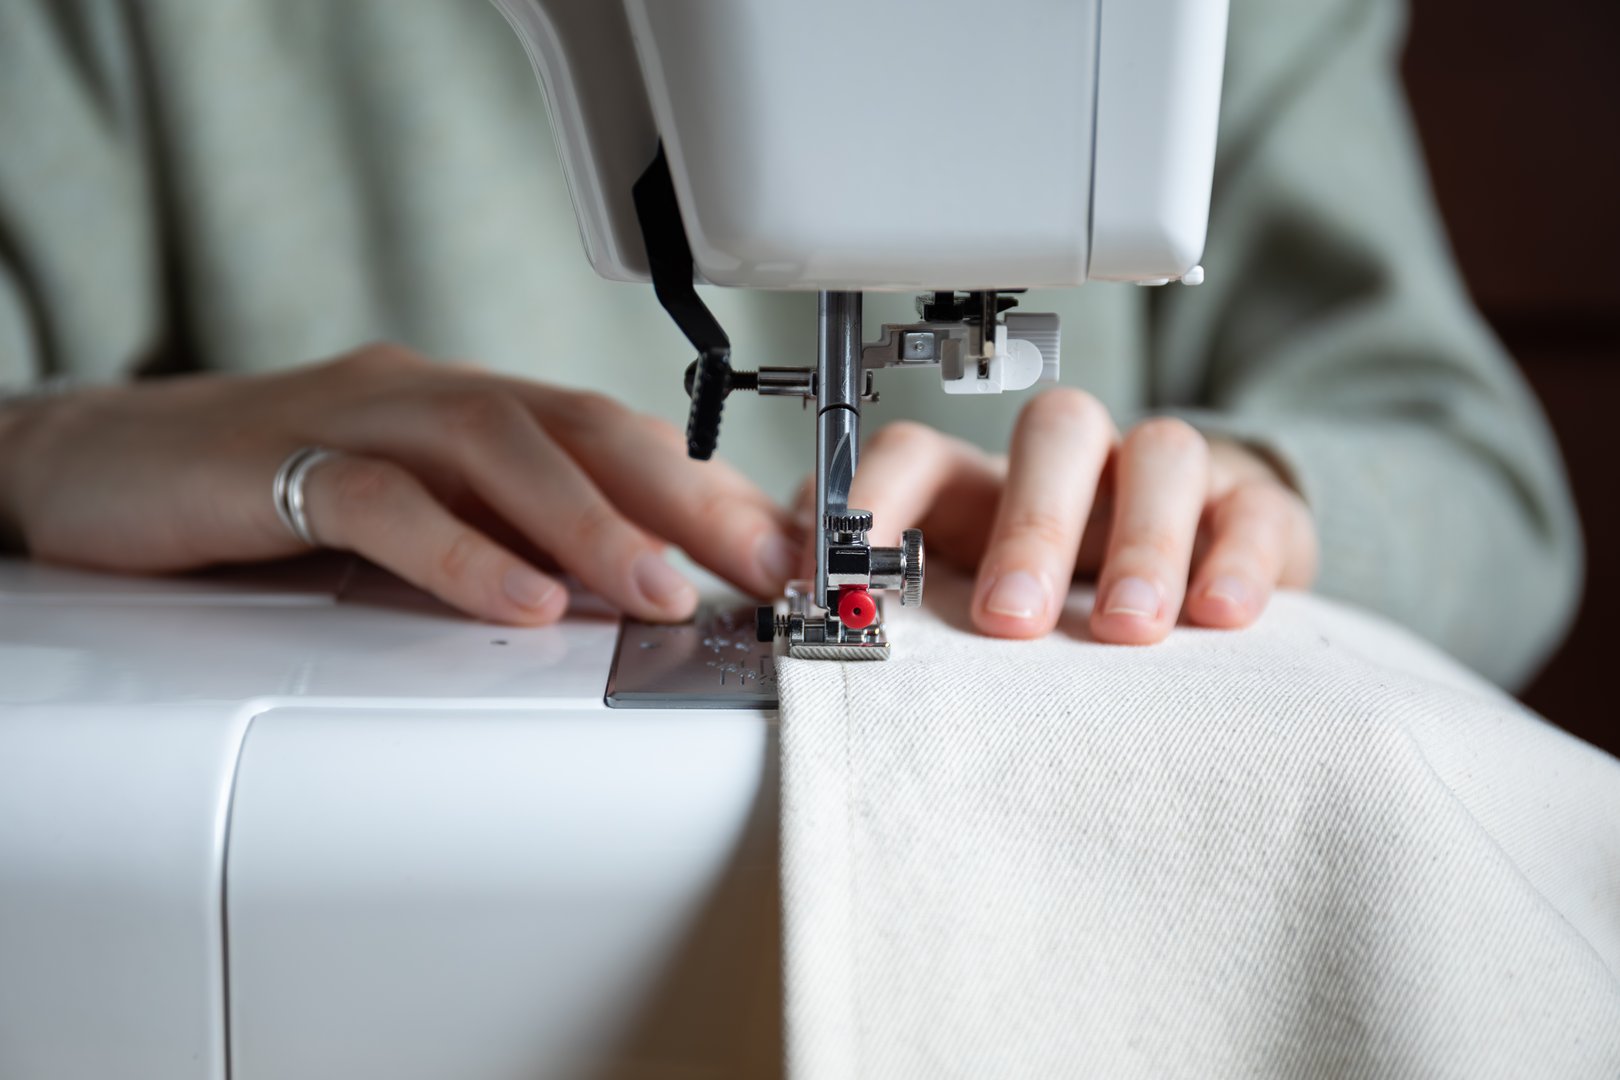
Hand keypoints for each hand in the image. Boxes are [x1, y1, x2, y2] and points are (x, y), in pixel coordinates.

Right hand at [0, 344, 800, 624]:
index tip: (787, 552)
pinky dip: (460, 553)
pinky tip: (522, 602)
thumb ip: (511, 544)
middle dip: (688, 496)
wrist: (102, 467)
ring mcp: (352, 420)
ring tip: (663, 593)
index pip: (616, 436)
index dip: (710, 489)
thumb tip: (635, 597)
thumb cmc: (275, 496)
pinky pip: (382, 501)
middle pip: (583, 425)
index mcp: (474, 412)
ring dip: (594, 525)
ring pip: (497, 449)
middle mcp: (429, 399)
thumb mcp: (418, 520)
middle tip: (768, 566)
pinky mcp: (272, 464)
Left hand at [846, 388, 1317, 642]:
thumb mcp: (954, 598)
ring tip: (1128, 629)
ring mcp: (1165, 481)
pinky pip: (1256, 509)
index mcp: (981, 485)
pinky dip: (1242, 554)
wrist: (1193, 588)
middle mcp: (1072, 466)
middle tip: (1007, 621)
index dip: (876, 498)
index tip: (844, 574)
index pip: (920, 452)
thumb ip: (878, 589)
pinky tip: (1221, 614)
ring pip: (1161, 453)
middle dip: (1028, 523)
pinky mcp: (1252, 509)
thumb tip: (775, 590)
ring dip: (1142, 539)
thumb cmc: (1048, 597)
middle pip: (1053, 436)